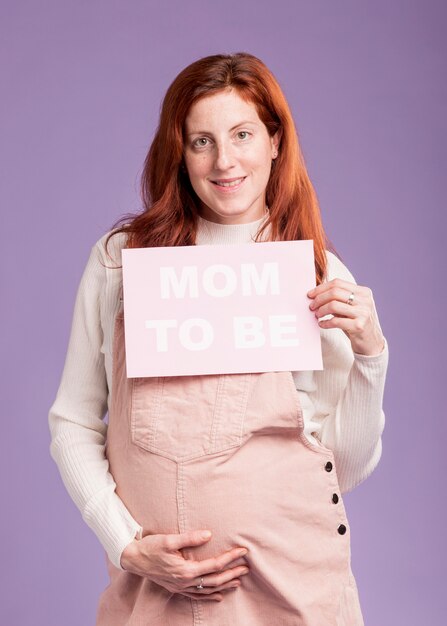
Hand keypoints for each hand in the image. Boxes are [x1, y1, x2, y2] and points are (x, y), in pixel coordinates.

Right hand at [120, 530, 249, 601]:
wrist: (133, 558)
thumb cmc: (150, 547)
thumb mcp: (169, 539)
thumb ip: (190, 538)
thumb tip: (209, 534)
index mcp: (185, 570)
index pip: (214, 565)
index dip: (230, 558)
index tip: (243, 551)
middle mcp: (185, 581)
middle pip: (215, 580)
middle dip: (232, 574)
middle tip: (247, 568)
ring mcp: (180, 587)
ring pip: (208, 590)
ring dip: (225, 585)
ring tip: (239, 581)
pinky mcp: (176, 587)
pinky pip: (197, 595)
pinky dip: (210, 596)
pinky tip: (219, 595)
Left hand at [307, 278, 384, 355]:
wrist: (372, 343)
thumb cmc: (357, 323)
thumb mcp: (352, 307)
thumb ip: (339, 299)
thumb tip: (316, 295)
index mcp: (363, 292)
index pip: (338, 283)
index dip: (321, 288)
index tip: (310, 295)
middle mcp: (365, 300)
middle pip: (335, 292)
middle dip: (319, 299)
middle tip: (312, 306)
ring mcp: (363, 313)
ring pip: (334, 305)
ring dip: (321, 310)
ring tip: (317, 315)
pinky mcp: (359, 326)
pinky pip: (335, 321)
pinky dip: (325, 323)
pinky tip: (322, 324)